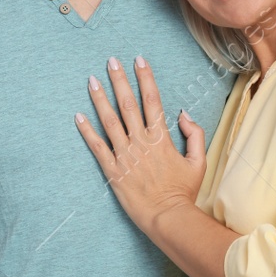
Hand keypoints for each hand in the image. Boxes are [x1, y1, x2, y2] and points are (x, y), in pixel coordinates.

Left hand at [76, 56, 204, 234]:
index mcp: (161, 138)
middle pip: (128, 104)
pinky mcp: (112, 170)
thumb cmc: (183, 191)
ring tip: (92, 80)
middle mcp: (141, 142)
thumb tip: (183, 114)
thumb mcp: (198, 162)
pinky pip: (96, 146)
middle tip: (110, 60)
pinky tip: (77, 115)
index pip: (152, 100)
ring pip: (109, 120)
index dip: (145, 77)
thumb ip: (194, 135)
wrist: (167, 216)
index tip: (138, 60)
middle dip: (119, 79)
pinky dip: (86, 130)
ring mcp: (125, 155)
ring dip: (99, 98)